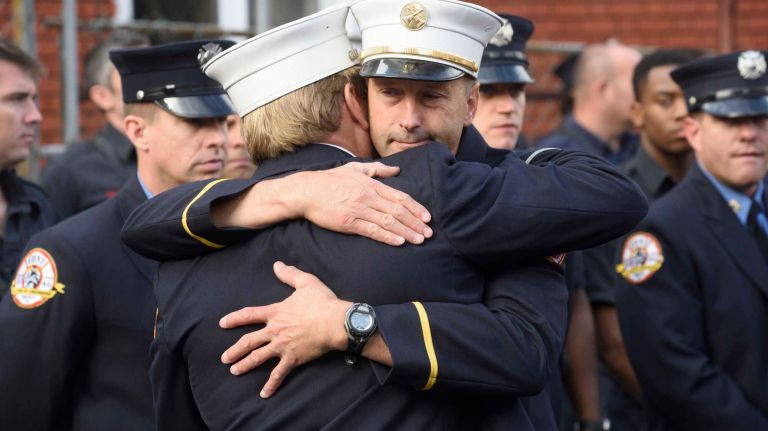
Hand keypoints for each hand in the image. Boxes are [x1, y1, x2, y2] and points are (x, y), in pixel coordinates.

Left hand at [219, 261, 350, 397]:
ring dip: (244, 365)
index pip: (249, 315)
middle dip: (234, 350)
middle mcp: (275, 330)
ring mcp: (282, 346)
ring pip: (258, 358)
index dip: (235, 319)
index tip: (222, 323)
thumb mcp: (306, 282)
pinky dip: (271, 384)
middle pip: (249, 341)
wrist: (336, 322)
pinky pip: (279, 374)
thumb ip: (289, 274)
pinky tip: (263, 394)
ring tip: (234, 371)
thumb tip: (277, 264)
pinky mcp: (293, 359)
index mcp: (276, 312)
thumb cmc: (322, 302)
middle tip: (225, 358)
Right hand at [297, 162, 431, 245]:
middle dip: (415, 223)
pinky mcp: (349, 223)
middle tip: (429, 233)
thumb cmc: (331, 179)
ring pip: (388, 222)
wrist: (307, 191)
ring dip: (406, 232)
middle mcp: (368, 196)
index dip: (416, 208)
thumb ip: (377, 169)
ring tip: (419, 240)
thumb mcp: (355, 168)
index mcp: (371, 184)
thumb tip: (396, 169)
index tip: (427, 217)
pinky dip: (387, 236)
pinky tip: (399, 242)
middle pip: (398, 211)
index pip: (400, 197)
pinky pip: (372, 231)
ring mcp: (359, 210)